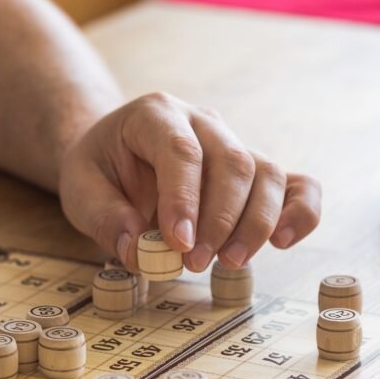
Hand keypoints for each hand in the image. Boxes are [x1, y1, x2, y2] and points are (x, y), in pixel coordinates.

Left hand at [58, 92, 320, 271]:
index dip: (184, 199)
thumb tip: (138, 251)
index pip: (180, 150)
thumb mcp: (80, 190)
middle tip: (195, 264)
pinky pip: (295, 184)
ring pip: (266, 173)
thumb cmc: (99, 171)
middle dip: (220, 219)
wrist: (114, 155)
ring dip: (255, 223)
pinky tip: (282, 242)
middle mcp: (203, 122)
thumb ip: (104, 218)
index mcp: (155, 114)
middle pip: (232, 161)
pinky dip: (300, 212)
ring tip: (230, 263)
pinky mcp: (255, 173)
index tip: (178, 243)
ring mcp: (234, 143)